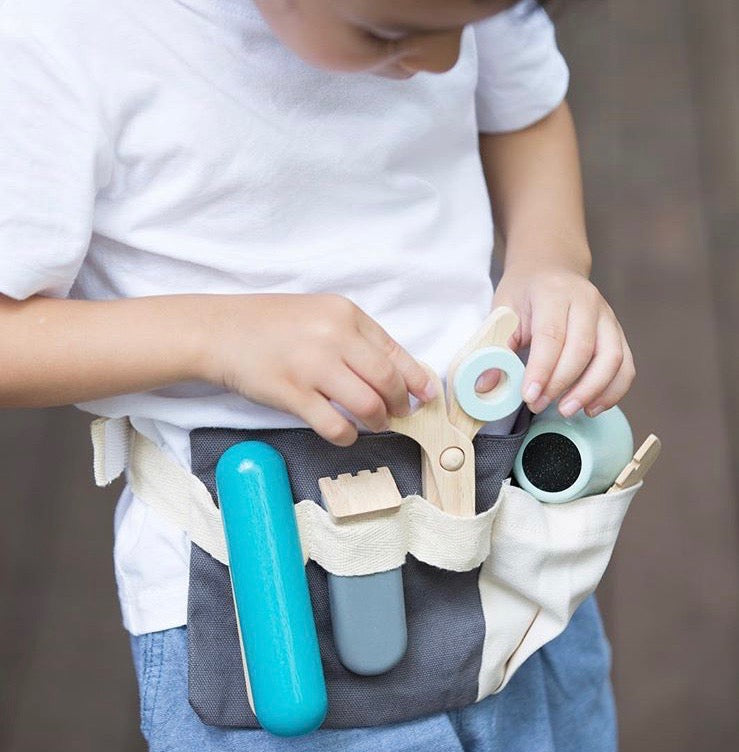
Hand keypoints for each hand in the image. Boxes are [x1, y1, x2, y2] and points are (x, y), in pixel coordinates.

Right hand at [197, 293, 436, 445]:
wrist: (221, 331)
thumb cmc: (273, 324)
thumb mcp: (320, 315)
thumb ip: (356, 338)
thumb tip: (394, 373)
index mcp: (345, 314)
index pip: (395, 351)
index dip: (417, 378)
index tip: (427, 395)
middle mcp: (333, 337)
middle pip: (388, 381)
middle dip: (400, 404)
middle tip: (398, 413)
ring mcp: (312, 366)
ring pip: (367, 406)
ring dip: (377, 421)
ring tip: (373, 424)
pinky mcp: (292, 394)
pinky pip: (334, 426)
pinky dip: (347, 436)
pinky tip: (344, 434)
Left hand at [483, 265, 635, 417]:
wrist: (550, 269)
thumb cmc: (524, 293)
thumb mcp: (502, 311)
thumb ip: (496, 347)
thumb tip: (486, 386)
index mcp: (554, 293)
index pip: (551, 335)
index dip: (541, 369)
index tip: (529, 395)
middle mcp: (587, 302)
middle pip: (583, 349)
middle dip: (561, 384)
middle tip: (538, 405)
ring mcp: (607, 317)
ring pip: (611, 358)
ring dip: (591, 391)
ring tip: (566, 411)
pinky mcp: (618, 333)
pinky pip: (625, 366)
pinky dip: (613, 390)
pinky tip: (591, 407)